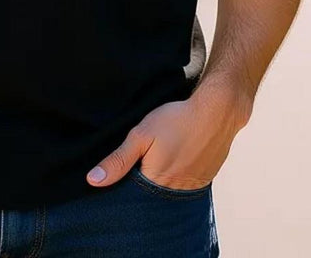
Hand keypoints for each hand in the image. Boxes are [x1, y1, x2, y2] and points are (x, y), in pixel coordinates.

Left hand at [86, 75, 251, 189]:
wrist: (217, 111)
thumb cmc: (176, 120)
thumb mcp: (141, 135)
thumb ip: (118, 159)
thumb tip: (93, 180)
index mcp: (156, 182)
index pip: (134, 198)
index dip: (126, 188)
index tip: (121, 177)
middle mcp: (176, 191)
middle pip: (152, 197)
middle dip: (143, 187)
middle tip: (142, 163)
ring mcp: (193, 186)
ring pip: (169, 193)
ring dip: (161, 182)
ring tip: (159, 161)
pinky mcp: (205, 179)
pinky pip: (186, 186)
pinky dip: (178, 178)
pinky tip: (176, 161)